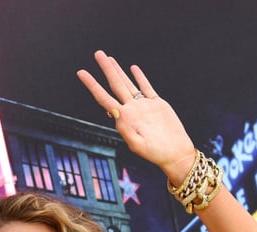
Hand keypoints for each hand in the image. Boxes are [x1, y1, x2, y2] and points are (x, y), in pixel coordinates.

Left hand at [76, 50, 195, 184]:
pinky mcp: (156, 104)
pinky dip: (139, 77)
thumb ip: (125, 130)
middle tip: (97, 53)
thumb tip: (115, 115)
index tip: (81, 72)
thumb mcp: (137, 144)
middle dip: (106, 69)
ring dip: (118, 71)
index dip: (92, 85)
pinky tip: (133, 68)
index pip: (103, 98)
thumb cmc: (156, 153)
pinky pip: (146, 87)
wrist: (175, 153)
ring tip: (109, 59)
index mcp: (123, 118)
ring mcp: (143, 106)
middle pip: (115, 85)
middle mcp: (131, 109)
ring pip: (128, 83)